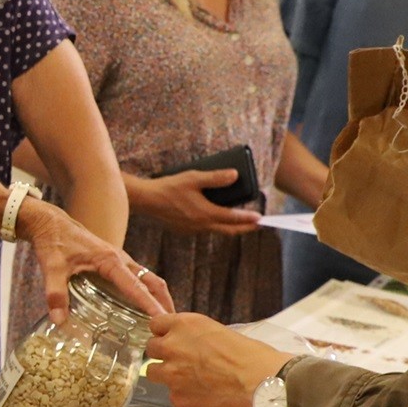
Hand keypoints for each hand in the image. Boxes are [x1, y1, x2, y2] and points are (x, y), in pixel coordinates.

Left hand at [16, 199, 173, 319]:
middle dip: (165, 302)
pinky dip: (146, 293)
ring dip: (158, 298)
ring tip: (164, 322)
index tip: (163, 319)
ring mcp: (119, 260)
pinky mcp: (114, 263)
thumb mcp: (52, 267)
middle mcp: (121, 259)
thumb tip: (59, 320)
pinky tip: (142, 309)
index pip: (137, 286)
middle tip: (174, 326)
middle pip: (153, 282)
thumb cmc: (54, 241)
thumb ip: (56, 294)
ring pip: (148, 279)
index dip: (151, 304)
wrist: (50, 222)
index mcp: (110, 260)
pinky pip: (137, 278)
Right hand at [132, 170, 264, 235]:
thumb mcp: (194, 178)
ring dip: (229, 227)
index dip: (248, 218)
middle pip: (228, 230)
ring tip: (238, 221)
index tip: (261, 218)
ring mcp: (192, 230)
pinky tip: (214, 218)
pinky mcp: (184, 230)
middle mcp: (201, 225)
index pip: (233, 218)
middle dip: (244, 228)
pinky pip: (204, 230)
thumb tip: (235, 175)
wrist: (146, 200)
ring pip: (216, 231)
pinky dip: (214, 226)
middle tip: (256, 225)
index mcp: (206, 214)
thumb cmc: (168, 188)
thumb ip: (216, 178)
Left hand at [145, 313, 292, 406]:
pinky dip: (184, 397)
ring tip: (190, 381)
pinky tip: (204, 398)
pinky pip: (173, 396)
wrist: (264, 388)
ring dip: (167, 375)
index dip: (164, 333)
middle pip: (151, 349)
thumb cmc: (254, 358)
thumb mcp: (223, 334)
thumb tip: (192, 347)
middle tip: (181, 362)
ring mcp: (171, 376)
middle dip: (163, 355)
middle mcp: (172, 348)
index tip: (171, 340)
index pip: (156, 324)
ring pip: (153, 373)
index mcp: (185, 326)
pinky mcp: (178, 400)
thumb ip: (198, 339)